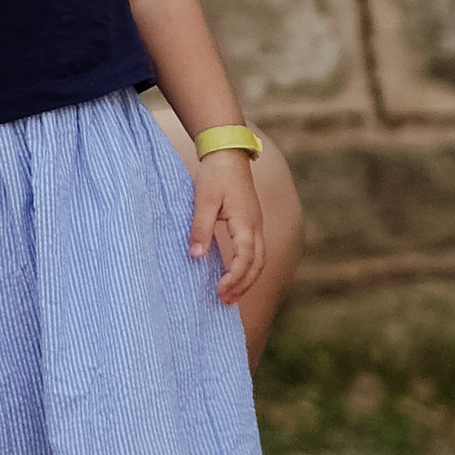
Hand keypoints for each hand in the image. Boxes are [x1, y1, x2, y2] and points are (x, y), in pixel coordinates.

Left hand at [188, 155, 265, 304]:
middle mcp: (255, 226)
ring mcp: (256, 225)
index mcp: (245, 222)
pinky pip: (255, 251)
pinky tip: (233, 275)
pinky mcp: (251, 223)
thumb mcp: (203, 200)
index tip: (220, 292)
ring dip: (246, 279)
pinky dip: (247, 267)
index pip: (245, 258)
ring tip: (229, 295)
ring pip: (259, 259)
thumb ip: (200, 228)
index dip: (234, 278)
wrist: (228, 153)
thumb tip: (196, 256)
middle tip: (224, 301)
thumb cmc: (215, 175)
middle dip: (243, 285)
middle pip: (257, 264)